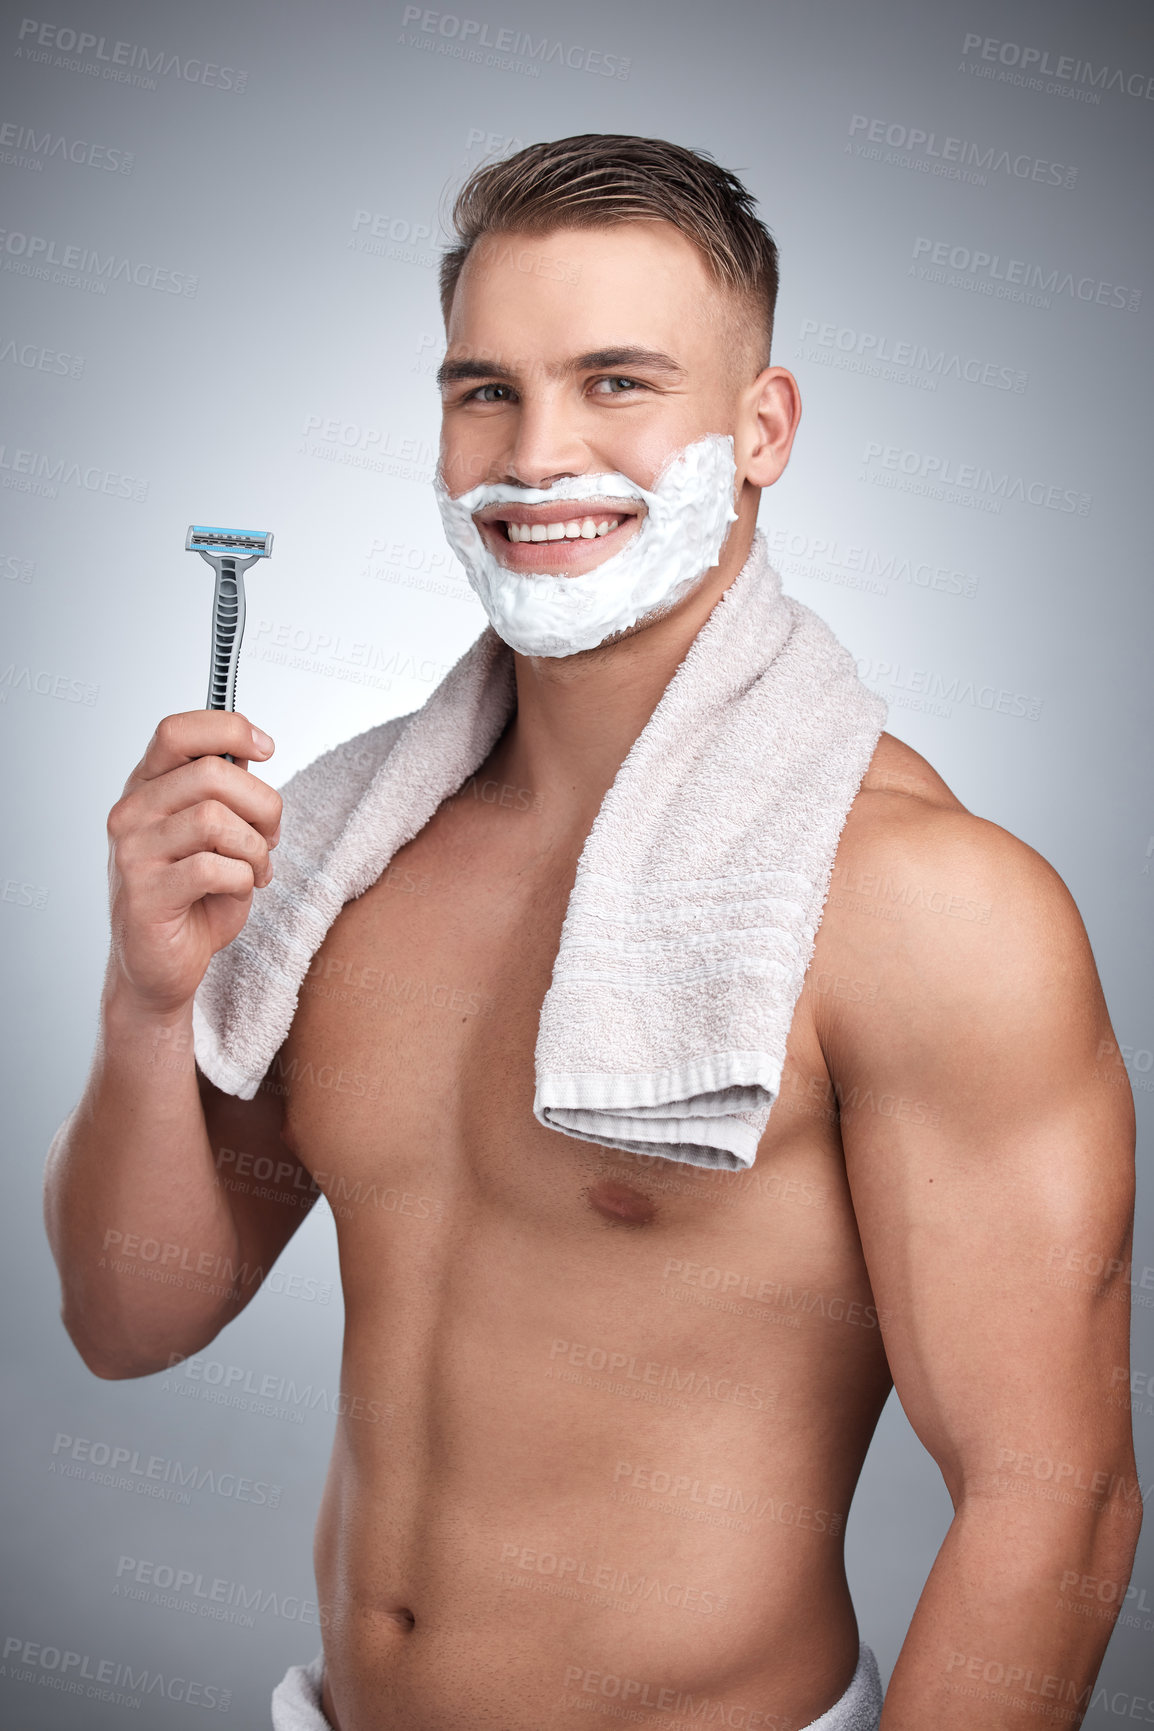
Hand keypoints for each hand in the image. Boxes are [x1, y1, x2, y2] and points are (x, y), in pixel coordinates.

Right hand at [105, 711, 281, 1015]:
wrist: (163, 966)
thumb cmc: (195, 897)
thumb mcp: (216, 834)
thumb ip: (226, 792)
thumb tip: (250, 748)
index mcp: (147, 788)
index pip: (177, 731)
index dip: (229, 729)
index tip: (267, 747)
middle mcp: (131, 813)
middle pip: (212, 773)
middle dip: (263, 804)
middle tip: (271, 836)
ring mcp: (133, 853)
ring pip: (216, 820)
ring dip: (255, 848)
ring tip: (256, 869)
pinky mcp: (144, 894)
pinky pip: (214, 868)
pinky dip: (243, 880)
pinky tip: (239, 891)